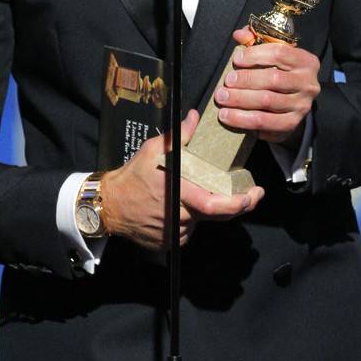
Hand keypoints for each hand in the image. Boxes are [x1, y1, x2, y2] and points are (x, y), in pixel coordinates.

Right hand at [101, 109, 263, 250]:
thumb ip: (180, 135)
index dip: (237, 204)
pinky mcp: (168, 242)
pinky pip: (187, 230)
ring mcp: (173, 233)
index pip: (214, 205)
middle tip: (250, 196)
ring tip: (196, 193)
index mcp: (177, 193)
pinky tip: (181, 207)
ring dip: (205, 209)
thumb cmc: (131, 177)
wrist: (109, 206)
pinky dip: (190, 219)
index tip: (252, 196)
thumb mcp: (152, 150)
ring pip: (201, 221)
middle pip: (215, 215)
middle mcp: (178, 217)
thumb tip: (196, 118)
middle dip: (236, 206)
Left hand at [214, 27, 319, 146]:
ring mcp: (301, 105)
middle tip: (226, 82)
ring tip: (222, 98)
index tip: (236, 59)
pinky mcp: (292, 123)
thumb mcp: (271, 55)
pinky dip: (244, 119)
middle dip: (246, 79)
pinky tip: (229, 116)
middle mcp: (308, 83)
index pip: (280, 53)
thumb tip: (239, 34)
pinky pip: (265, 121)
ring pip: (267, 101)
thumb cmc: (278, 74)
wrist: (291, 105)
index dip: (255, 55)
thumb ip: (255, 41)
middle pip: (273, 79)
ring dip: (240, 99)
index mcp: (305, 61)